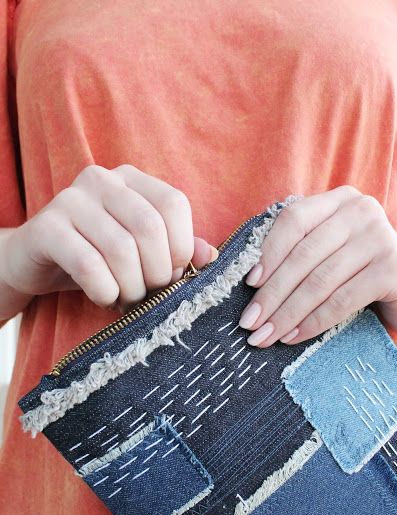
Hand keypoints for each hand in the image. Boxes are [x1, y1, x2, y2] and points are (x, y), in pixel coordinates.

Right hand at [1, 164, 217, 313]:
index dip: (181, 246)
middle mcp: (102, 180)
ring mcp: (71, 200)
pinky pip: (88, 266)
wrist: (35, 261)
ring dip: (131, 288)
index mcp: (131, 180)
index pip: (174, 203)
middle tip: (148, 293)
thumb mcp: (140, 252)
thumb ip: (176, 250)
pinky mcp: (46, 227)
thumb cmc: (97, 256)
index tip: (173, 274)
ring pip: (121, 250)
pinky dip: (105, 292)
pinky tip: (104, 299)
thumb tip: (209, 256)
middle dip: (157, 273)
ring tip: (127, 299)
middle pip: (150, 228)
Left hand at [238, 185, 396, 346]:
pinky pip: (341, 300)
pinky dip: (313, 322)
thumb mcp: (327, 253)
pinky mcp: (392, 269)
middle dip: (271, 293)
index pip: (293, 219)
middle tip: (250, 322)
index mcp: (338, 200)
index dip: (268, 252)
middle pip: (303, 254)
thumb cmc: (358, 273)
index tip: (248, 284)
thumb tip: (250, 282)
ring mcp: (379, 238)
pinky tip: (294, 337)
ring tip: (266, 335)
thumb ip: (296, 253)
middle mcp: (361, 211)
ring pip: (319, 280)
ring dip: (287, 313)